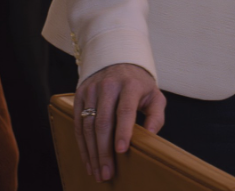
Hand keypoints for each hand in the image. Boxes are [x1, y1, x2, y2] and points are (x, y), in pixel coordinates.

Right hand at [74, 62, 165, 182]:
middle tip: (106, 173)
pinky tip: (88, 160)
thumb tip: (150, 135)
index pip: (125, 110)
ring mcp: (92, 89)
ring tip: (97, 172)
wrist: (117, 60)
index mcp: (130, 85)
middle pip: (103, 122)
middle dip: (104, 151)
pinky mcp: (80, 94)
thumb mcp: (153, 95)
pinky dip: (82, 145)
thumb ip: (156, 115)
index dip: (123, 131)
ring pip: (88, 125)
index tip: (121, 151)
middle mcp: (109, 85)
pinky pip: (78, 123)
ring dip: (91, 152)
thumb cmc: (138, 85)